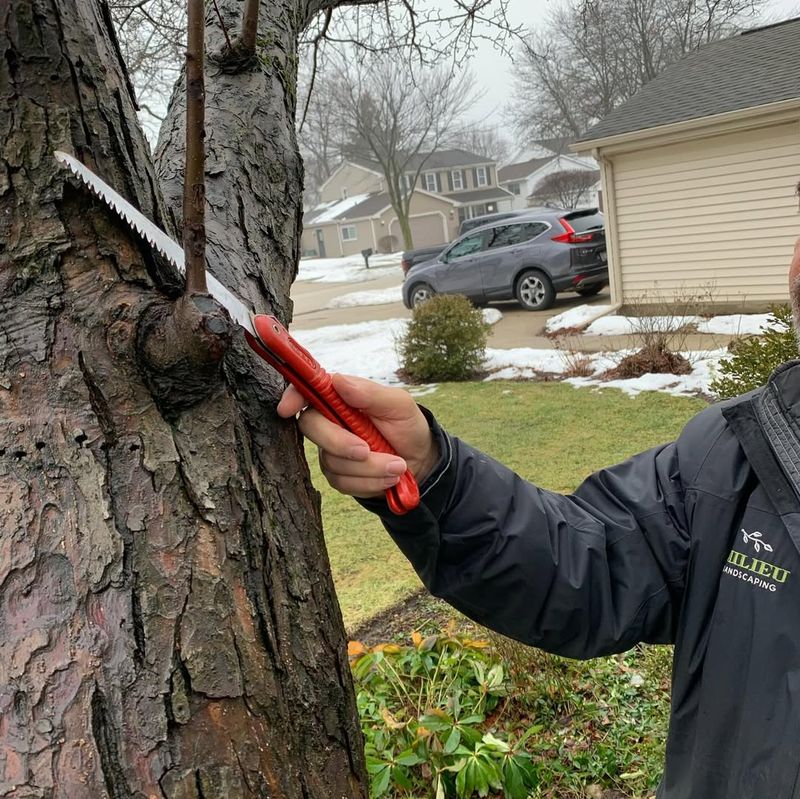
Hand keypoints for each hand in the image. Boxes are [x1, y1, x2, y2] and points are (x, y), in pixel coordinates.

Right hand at [277, 374, 437, 499]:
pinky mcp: (338, 475)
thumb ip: (370, 393)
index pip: (307, 391)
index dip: (292, 397)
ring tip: (397, 466)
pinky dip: (370, 482)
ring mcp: (330, 449)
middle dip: (340, 443)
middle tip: (367, 450)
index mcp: (341, 397)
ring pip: (331, 461)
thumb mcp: (399, 405)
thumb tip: (338, 381)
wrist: (420, 461)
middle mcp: (330, 421)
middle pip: (311, 427)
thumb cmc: (407, 426)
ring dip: (369, 468)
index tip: (287, 408)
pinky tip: (389, 478)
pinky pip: (342, 482)